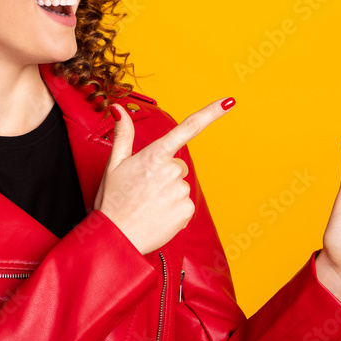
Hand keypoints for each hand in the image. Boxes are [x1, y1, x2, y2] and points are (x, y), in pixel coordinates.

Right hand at [93, 98, 233, 254]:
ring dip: (168, 192)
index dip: (211, 112)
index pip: (188, 128)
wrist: (116, 238)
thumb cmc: (113, 201)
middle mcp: (171, 170)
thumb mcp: (114, 164)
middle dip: (164, 174)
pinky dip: (173, 208)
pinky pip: (185, 203)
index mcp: (154, 155)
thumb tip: (118, 109)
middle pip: (178, 165)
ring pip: (181, 185)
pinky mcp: (187, 210)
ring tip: (148, 204)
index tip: (228, 101)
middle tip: (143, 189)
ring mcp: (181, 191)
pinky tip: (157, 214)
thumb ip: (123, 134)